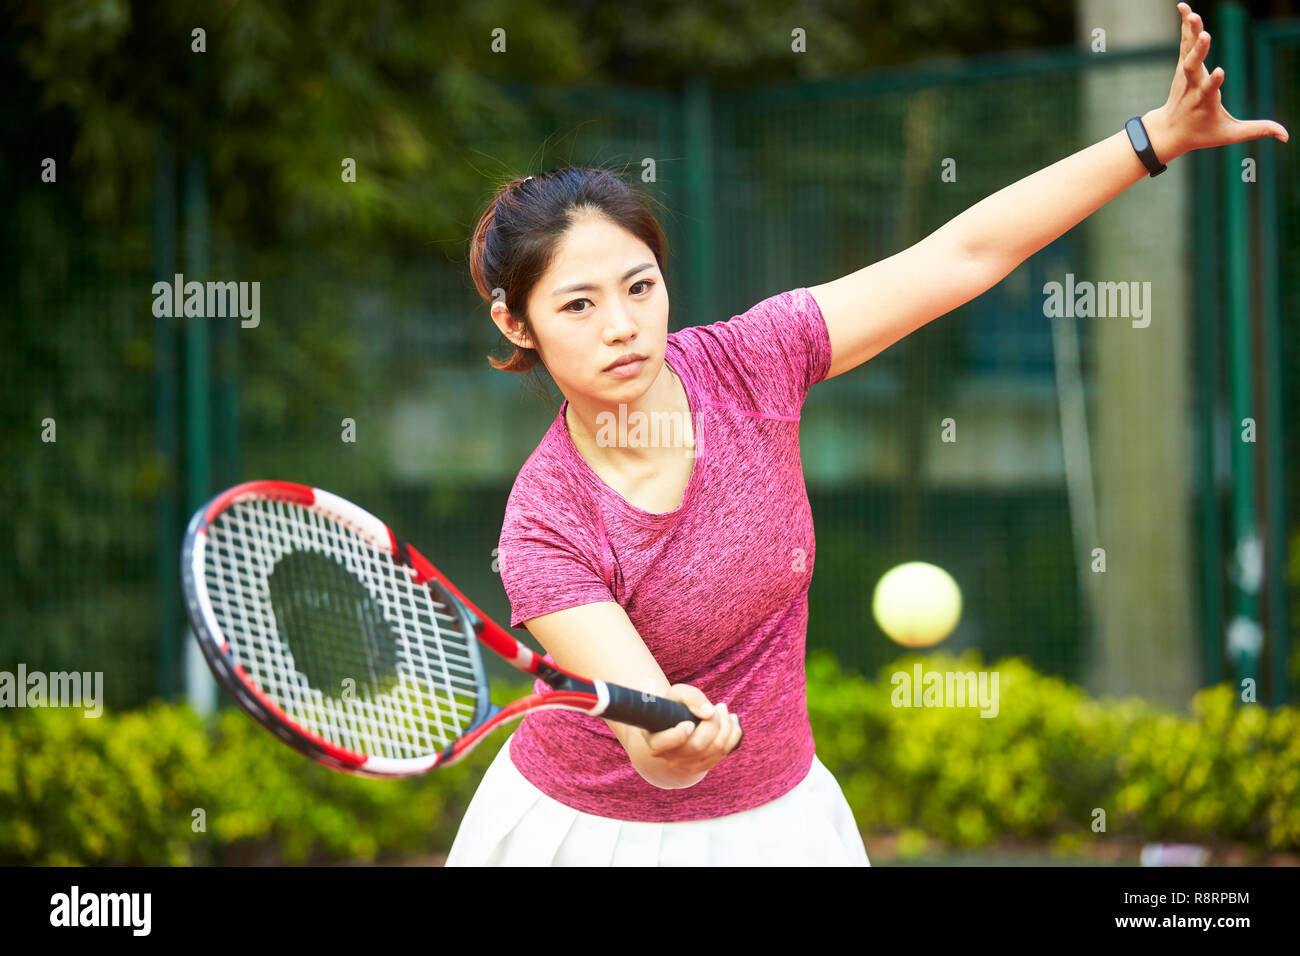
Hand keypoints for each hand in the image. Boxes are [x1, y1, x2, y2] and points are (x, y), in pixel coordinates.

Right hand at [640, 683, 741, 779]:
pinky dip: (733, 735)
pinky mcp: (702, 766)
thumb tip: (709, 713)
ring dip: (727, 726)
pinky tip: (731, 721)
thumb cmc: (676, 704)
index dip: (678, 735)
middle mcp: (669, 757)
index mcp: (656, 739)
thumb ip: (691, 697)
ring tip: (724, 710)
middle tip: (719, 706)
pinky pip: (724, 753)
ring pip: (716, 749)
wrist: (678, 719)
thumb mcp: (678, 693)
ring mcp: (686, 765)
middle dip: (714, 722)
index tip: (689, 723)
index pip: (663, 744)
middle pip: (698, 745)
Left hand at [1145, 3, 1287, 162]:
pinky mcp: (1182, 64)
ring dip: (1190, 32)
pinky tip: (1184, 7)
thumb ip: (1256, 130)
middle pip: (1194, 66)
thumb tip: (1286, 136)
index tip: (1218, 71)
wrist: (1167, 131)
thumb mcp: (1228, 135)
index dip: (1213, 81)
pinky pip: (1184, 42)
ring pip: (1187, 50)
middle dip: (1198, 51)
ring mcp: (1185, 73)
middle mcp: (1192, 85)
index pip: (1209, 89)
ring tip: (1192, 13)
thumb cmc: (1200, 134)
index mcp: (1204, 101)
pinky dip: (1185, 25)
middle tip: (1204, 35)